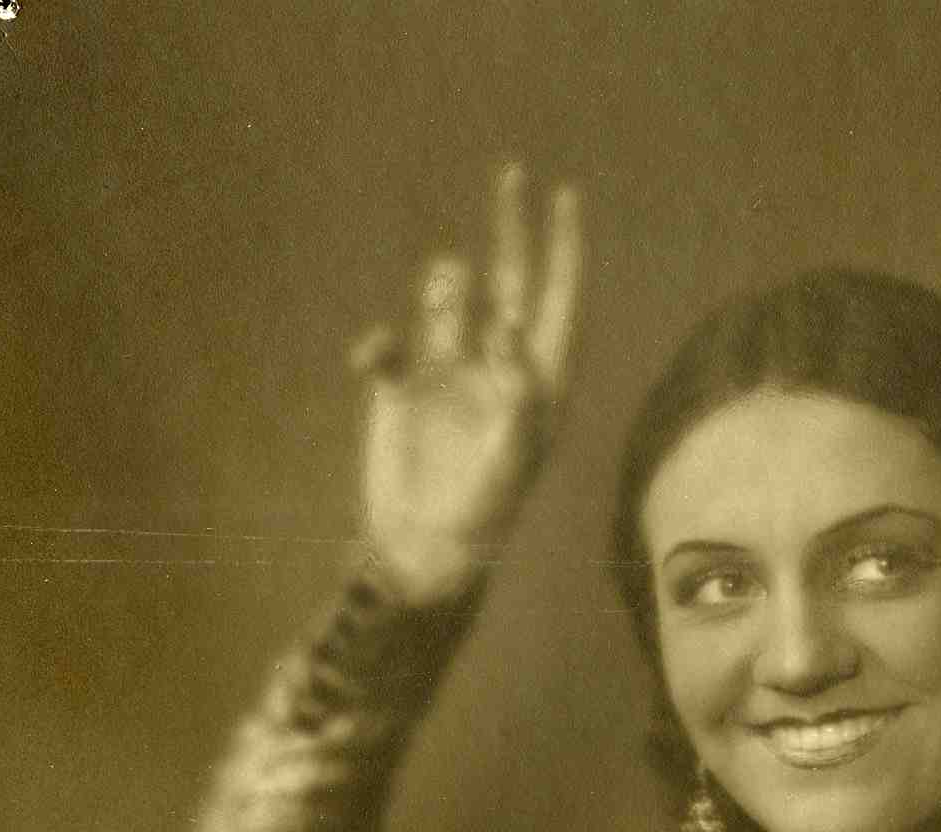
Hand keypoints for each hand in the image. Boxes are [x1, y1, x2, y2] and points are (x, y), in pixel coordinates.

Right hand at [351, 166, 583, 601]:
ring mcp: (448, 374)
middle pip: (509, 283)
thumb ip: (518, 392)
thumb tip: (512, 330)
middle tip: (511, 173)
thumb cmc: (482, 514)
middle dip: (510, 231)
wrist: (424, 549)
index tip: (567, 196)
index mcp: (537, 383)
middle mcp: (496, 369)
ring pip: (449, 301)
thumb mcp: (512, 455)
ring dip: (446, 290)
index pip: (559, 303)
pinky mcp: (401, 389)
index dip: (564, 251)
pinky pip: (389, 343)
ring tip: (447, 303)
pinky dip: (379, 343)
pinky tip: (373, 363)